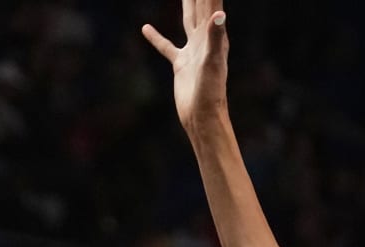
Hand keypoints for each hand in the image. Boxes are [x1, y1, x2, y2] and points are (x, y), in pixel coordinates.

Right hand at [142, 0, 228, 131]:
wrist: (202, 117)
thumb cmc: (210, 92)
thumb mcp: (212, 62)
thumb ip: (216, 37)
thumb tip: (219, 15)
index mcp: (214, 35)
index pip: (211, 3)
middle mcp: (205, 39)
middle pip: (200, 6)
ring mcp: (192, 51)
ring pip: (187, 20)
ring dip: (186, 4)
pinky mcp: (181, 64)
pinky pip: (167, 46)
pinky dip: (156, 38)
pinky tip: (145, 28)